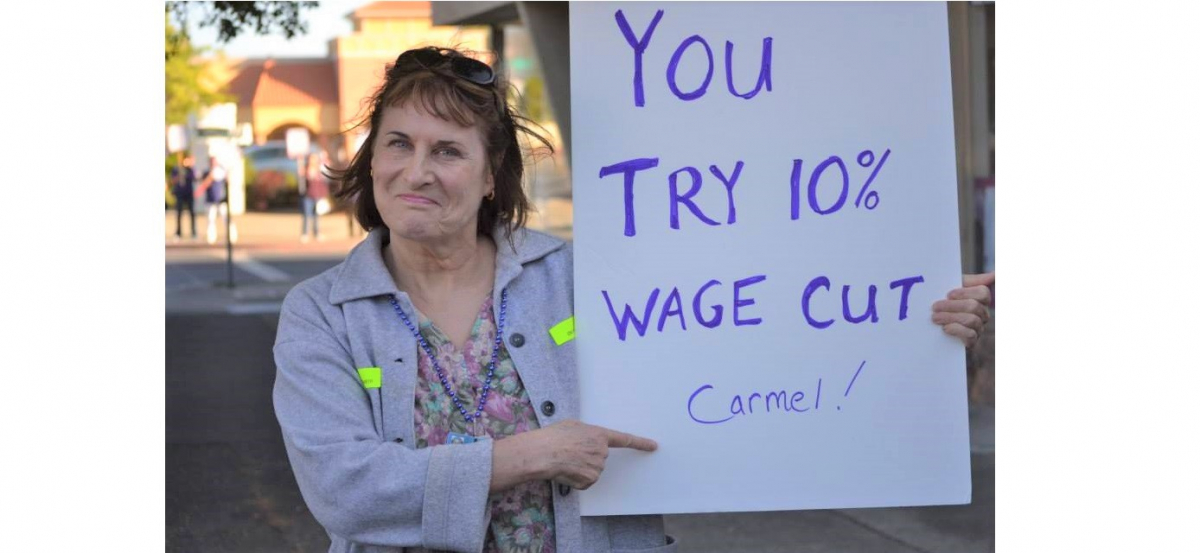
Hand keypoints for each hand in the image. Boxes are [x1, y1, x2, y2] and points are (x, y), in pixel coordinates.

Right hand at [492, 419, 655, 492]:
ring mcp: (597, 467)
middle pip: (600, 457)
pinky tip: (566, 470)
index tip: (653, 446)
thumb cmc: (554, 436)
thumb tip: (585, 440)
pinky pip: (585, 481)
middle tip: (570, 451)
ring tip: (565, 460)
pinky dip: (576, 478)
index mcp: (599, 435)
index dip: (640, 443)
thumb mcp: (572, 426)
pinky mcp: (589, 480)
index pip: (625, 439)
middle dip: (587, 456)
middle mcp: (602, 452)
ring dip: (581, 467)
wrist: (543, 452)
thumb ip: (585, 433)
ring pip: (592, 469)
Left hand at [931, 272, 993, 347]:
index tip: (948, 294)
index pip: (983, 293)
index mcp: (981, 300)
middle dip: (952, 306)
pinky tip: (945, 328)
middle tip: (935, 306)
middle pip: (974, 307)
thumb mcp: (955, 290)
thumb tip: (995, 274)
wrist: (932, 329)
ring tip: (935, 317)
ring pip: (971, 320)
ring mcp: (979, 328)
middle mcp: (983, 314)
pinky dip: (956, 330)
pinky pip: (970, 335)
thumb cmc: (946, 303)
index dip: (965, 293)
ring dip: (950, 317)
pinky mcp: (972, 342)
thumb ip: (971, 281)